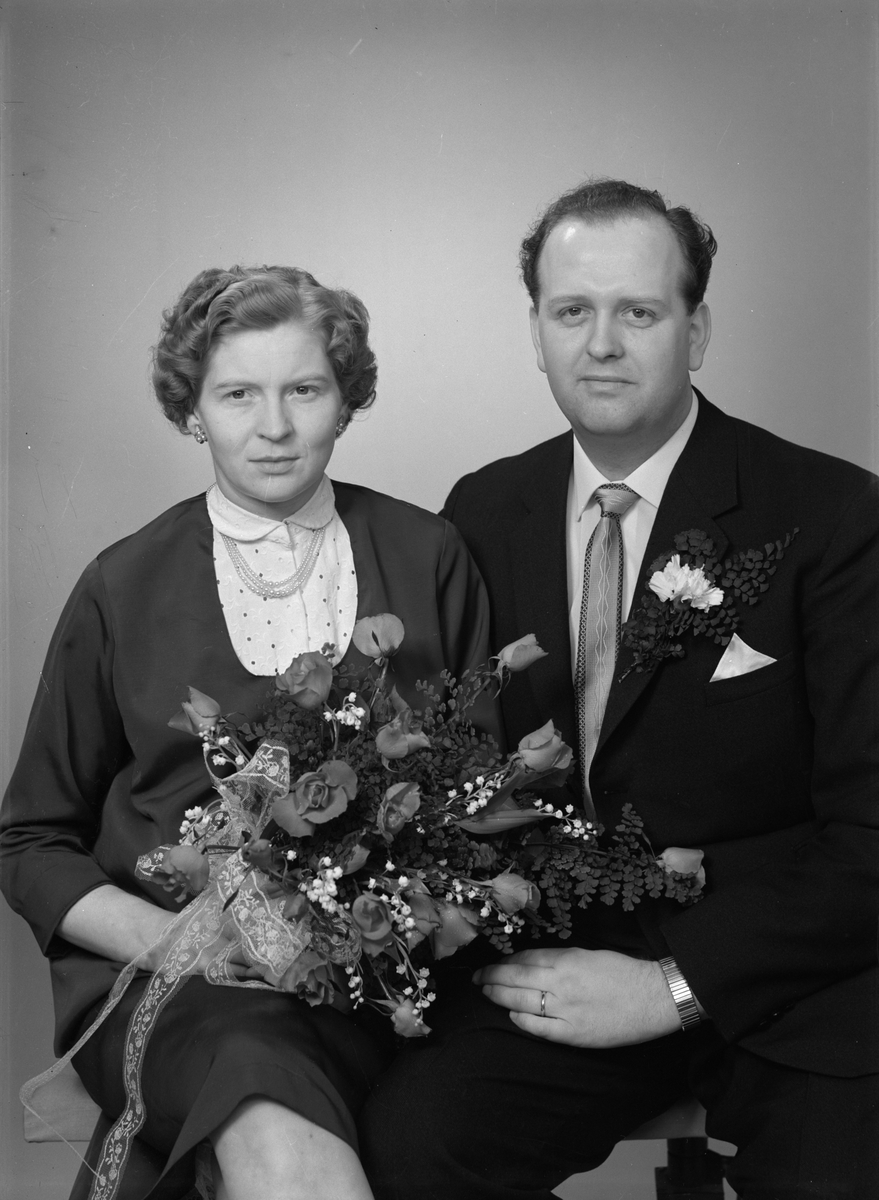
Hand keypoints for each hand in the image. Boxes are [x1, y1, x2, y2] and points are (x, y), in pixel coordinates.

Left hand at [473, 947, 681, 1047]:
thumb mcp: (589, 954)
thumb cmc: (625, 972)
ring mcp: (566, 1010)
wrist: (653, 997)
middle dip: (493, 977)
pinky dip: (522, 1021)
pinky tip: (512, 1016)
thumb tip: (532, 962)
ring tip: (486, 993)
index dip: (505, 961)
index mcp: (567, 960)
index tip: (493, 963)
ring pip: (522, 1002)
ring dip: (500, 997)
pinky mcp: (574, 1034)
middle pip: (517, 978)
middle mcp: (562, 983)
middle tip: (477, 977)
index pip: (525, 958)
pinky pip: (540, 1028)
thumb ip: (560, 958)